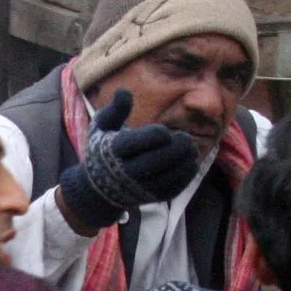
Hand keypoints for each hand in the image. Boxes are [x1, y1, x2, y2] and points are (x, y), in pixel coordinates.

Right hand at [55, 90, 201, 231]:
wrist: (98, 189)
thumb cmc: (103, 150)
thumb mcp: (103, 127)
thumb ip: (115, 110)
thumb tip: (124, 91)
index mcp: (112, 151)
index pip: (135, 144)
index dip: (154, 136)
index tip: (165, 131)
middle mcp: (124, 172)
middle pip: (153, 162)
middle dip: (175, 150)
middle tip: (187, 138)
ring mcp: (138, 188)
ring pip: (165, 177)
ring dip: (183, 162)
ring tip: (192, 148)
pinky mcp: (150, 198)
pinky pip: (171, 189)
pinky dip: (184, 177)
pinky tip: (191, 163)